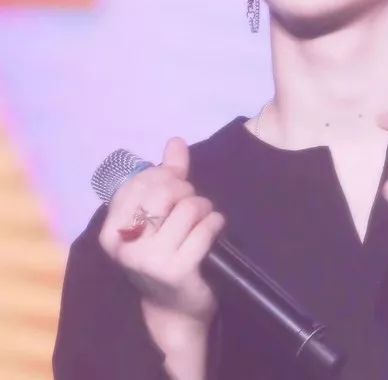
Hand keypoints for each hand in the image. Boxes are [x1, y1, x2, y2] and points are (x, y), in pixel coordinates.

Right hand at [98, 137, 226, 326]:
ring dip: (204, 209)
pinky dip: (215, 224)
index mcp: (111, 230)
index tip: (174, 190)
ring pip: (189, 207)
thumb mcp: (160, 212)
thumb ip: (167, 175)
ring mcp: (148, 259)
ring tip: (202, 222)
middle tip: (190, 208)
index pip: (142, 180)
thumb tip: (175, 141)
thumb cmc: (166, 252)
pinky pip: (206, 228)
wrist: (176, 307)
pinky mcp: (176, 270)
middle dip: (186, 192)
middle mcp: (124, 245)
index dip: (166, 177)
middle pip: (166, 190)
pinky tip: (213, 232)